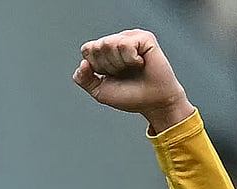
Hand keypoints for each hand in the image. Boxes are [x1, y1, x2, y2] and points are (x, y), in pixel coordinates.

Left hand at [72, 29, 194, 131]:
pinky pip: (125, 45)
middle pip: (97, 46)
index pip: (87, 49)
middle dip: (107, 66)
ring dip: (119, 64)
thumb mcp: (99, 91)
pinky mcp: (145, 38)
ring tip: (132, 69)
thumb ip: (84, 79)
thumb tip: (83, 63)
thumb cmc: (130, 96)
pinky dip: (130, 60)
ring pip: (109, 44)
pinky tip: (141, 63)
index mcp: (106, 51)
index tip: (110, 76)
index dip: (96, 66)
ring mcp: (131, 38)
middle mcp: (117, 41)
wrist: (153, 103)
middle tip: (123, 73)